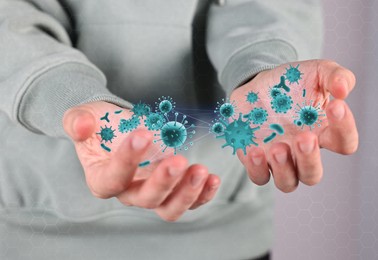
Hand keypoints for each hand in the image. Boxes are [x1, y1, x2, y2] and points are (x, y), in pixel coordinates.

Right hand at [62, 101, 219, 220]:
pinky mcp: (172, 189)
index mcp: (102, 178)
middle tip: (177, 159)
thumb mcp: (83, 116)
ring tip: (201, 171)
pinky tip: (212, 179)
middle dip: (163, 181)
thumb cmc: (100, 126)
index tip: (141, 135)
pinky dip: (202, 194)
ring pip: (169, 208)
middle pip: (146, 199)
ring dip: (187, 193)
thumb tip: (81, 126)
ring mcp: (152, 193)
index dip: (127, 160)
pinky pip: (188, 201)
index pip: (113, 178)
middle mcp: (128, 192)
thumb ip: (78, 121)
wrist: (119, 129)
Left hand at [230, 60, 357, 191]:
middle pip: (313, 175)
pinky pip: (259, 176)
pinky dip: (257, 169)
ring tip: (278, 148)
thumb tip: (343, 90)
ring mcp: (278, 158)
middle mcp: (302, 152)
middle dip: (310, 160)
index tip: (335, 105)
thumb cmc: (292, 82)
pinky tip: (256, 150)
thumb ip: (335, 76)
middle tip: (304, 137)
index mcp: (323, 132)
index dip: (345, 129)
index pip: (345, 143)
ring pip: (287, 183)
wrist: (257, 83)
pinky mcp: (256, 159)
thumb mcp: (317, 71)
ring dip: (284, 170)